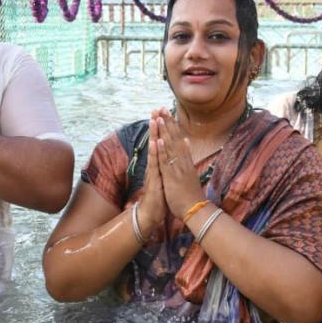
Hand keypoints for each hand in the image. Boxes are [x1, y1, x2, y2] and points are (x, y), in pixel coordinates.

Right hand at [135, 116, 166, 235]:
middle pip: (155, 141)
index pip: (160, 141)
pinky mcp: (154, 180)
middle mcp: (155, 165)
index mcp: (160, 163)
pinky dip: (155, 153)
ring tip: (154, 120)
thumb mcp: (165, 177)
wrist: (152, 212)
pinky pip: (155, 164)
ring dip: (154, 134)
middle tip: (155, 109)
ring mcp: (154, 172)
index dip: (161, 128)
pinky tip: (155, 142)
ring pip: (154, 150)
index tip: (162, 112)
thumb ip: (165, 164)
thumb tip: (169, 152)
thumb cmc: (160, 195)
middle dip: (156, 125)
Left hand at [153, 108, 205, 218]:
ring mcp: (177, 168)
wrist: (196, 209)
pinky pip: (166, 162)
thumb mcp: (189, 171)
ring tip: (160, 118)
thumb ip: (187, 156)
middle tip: (161, 108)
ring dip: (165, 132)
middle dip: (167, 123)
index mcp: (185, 160)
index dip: (172, 125)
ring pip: (170, 147)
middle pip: (174, 138)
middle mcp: (182, 161)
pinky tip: (159, 140)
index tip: (166, 112)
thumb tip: (186, 141)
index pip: (177, 138)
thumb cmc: (191, 194)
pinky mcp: (172, 177)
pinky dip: (163, 151)